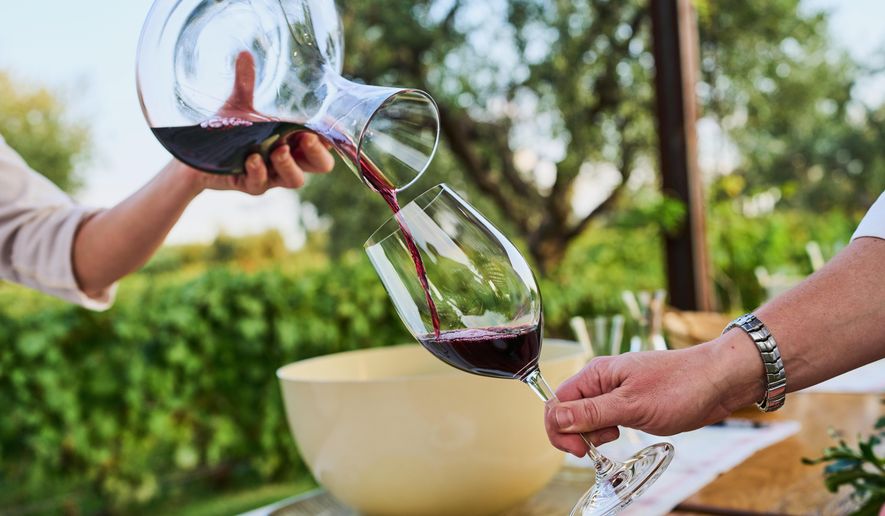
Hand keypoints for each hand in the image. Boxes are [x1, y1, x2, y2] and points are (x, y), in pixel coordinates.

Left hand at [180, 51, 334, 194]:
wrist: (197, 155)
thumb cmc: (228, 130)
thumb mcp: (239, 105)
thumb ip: (246, 83)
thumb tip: (245, 53)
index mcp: (295, 140)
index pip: (324, 143)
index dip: (332, 138)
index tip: (334, 126)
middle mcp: (289, 160)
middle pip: (320, 165)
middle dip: (317, 154)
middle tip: (307, 138)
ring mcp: (272, 175)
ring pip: (295, 180)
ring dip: (289, 165)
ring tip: (279, 149)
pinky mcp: (252, 185)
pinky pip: (261, 184)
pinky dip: (259, 172)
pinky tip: (252, 159)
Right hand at [544, 340, 762, 456]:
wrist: (718, 381)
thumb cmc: (680, 386)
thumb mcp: (631, 405)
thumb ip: (591, 413)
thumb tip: (557, 419)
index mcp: (596, 374)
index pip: (557, 402)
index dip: (560, 428)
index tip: (579, 449)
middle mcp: (601, 381)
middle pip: (567, 411)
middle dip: (575, 434)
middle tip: (596, 450)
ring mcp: (615, 392)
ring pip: (585, 417)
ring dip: (591, 434)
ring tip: (614, 437)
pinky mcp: (629, 403)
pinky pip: (604, 419)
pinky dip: (606, 432)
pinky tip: (621, 434)